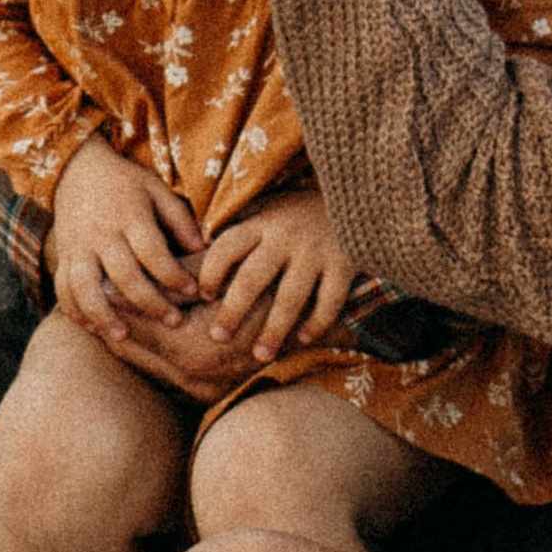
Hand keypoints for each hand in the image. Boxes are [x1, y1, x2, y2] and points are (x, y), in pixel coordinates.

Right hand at [49, 134, 204, 343]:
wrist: (75, 167)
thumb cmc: (125, 182)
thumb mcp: (155, 189)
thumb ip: (178, 219)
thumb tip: (203, 251)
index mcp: (129, 215)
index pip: (153, 252)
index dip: (174, 276)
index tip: (194, 292)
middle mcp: (101, 233)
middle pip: (123, 275)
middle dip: (150, 303)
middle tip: (174, 322)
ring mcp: (78, 246)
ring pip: (86, 287)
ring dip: (103, 315)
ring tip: (122, 336)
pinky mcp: (64, 255)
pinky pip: (63, 288)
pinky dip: (74, 311)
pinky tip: (92, 328)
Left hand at [193, 183, 367, 362]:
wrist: (355, 196)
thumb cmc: (298, 210)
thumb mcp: (267, 207)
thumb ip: (241, 227)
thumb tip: (197, 250)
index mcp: (261, 223)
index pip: (227, 247)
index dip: (210, 272)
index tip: (201, 295)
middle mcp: (285, 237)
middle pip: (252, 278)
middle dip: (233, 310)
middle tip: (217, 336)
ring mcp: (315, 252)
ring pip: (289, 297)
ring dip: (273, 330)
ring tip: (259, 355)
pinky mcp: (344, 264)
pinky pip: (329, 301)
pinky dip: (316, 323)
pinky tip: (303, 339)